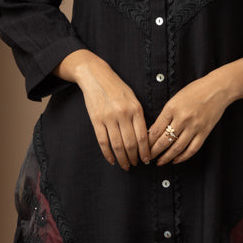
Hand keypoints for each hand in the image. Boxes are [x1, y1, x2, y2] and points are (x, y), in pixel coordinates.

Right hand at [57, 51, 149, 168]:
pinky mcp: (96, 120)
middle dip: (134, 157)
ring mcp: (108, 118)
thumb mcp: (133, 99)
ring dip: (122, 158)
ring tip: (126, 165)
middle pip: (130, 143)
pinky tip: (111, 160)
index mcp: (135, 109)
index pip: (143, 136)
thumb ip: (139, 117)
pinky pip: (103, 141)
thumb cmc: (118, 88)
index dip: (145, 151)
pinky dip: (108, 153)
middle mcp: (123, 114)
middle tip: (136, 165)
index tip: (146, 160)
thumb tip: (145, 138)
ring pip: (117, 145)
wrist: (96, 76)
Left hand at [148, 72, 232, 165]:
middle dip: (154, 152)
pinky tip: (176, 160)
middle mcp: (183, 118)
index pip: (156, 130)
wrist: (217, 89)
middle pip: (164, 141)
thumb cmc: (195, 91)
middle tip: (147, 158)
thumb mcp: (175, 99)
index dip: (147, 142)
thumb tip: (153, 132)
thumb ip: (165, 115)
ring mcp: (194, 126)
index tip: (143, 147)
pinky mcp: (204, 132)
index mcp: (172, 108)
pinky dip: (183, 157)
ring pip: (177, 148)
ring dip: (166, 157)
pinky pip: (192, 149)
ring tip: (159, 162)